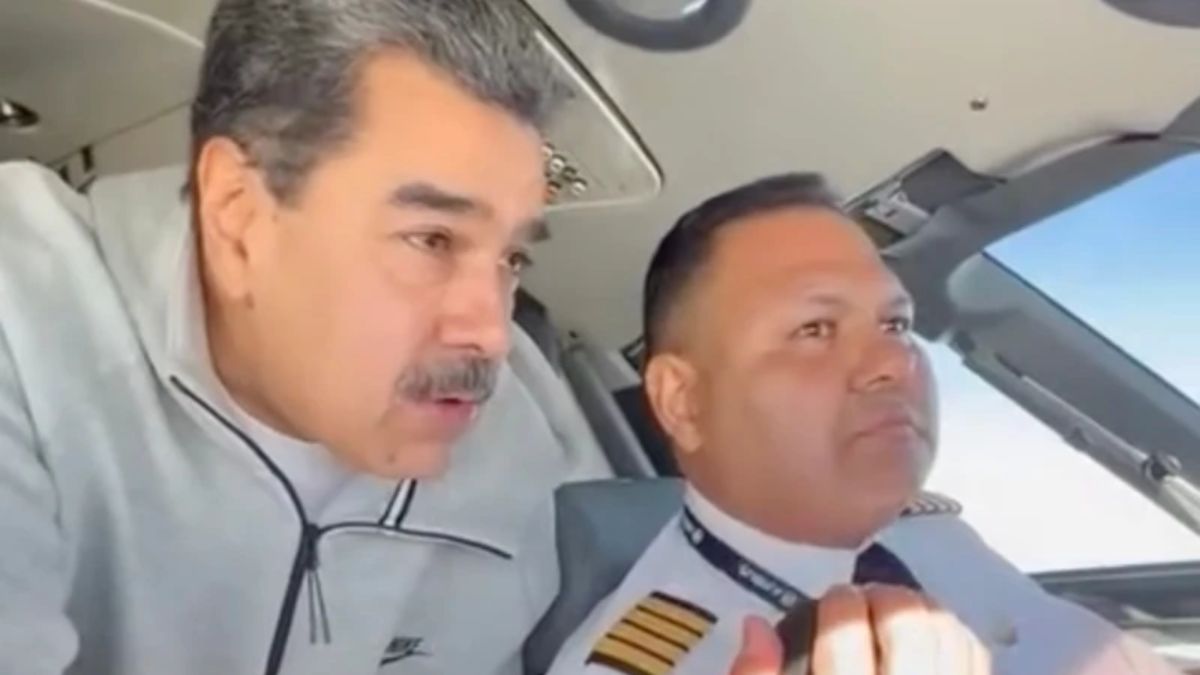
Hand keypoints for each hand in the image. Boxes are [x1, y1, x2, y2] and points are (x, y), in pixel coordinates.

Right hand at [729, 585, 990, 674]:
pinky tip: (928, 644)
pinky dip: (953, 636)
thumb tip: (757, 625)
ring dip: (920, 611)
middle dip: (881, 599)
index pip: (844, 632)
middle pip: (906, 624)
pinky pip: (974, 656)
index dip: (836, 603)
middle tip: (862, 605)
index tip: (829, 604)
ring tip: (894, 620)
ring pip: (948, 633)